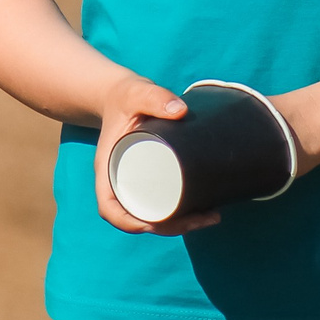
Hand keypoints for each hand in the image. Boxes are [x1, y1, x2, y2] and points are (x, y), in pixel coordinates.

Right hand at [93, 77, 219, 234]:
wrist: (124, 95)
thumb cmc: (126, 96)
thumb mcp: (136, 93)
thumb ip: (155, 96)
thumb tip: (180, 111)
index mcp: (107, 168)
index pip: (109, 207)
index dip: (128, 222)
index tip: (153, 225)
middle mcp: (119, 181)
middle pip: (138, 218)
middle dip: (170, 226)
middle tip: (204, 218)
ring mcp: (135, 182)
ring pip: (154, 215)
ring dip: (181, 224)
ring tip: (212, 216)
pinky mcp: (151, 178)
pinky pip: (162, 203)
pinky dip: (181, 213)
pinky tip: (205, 210)